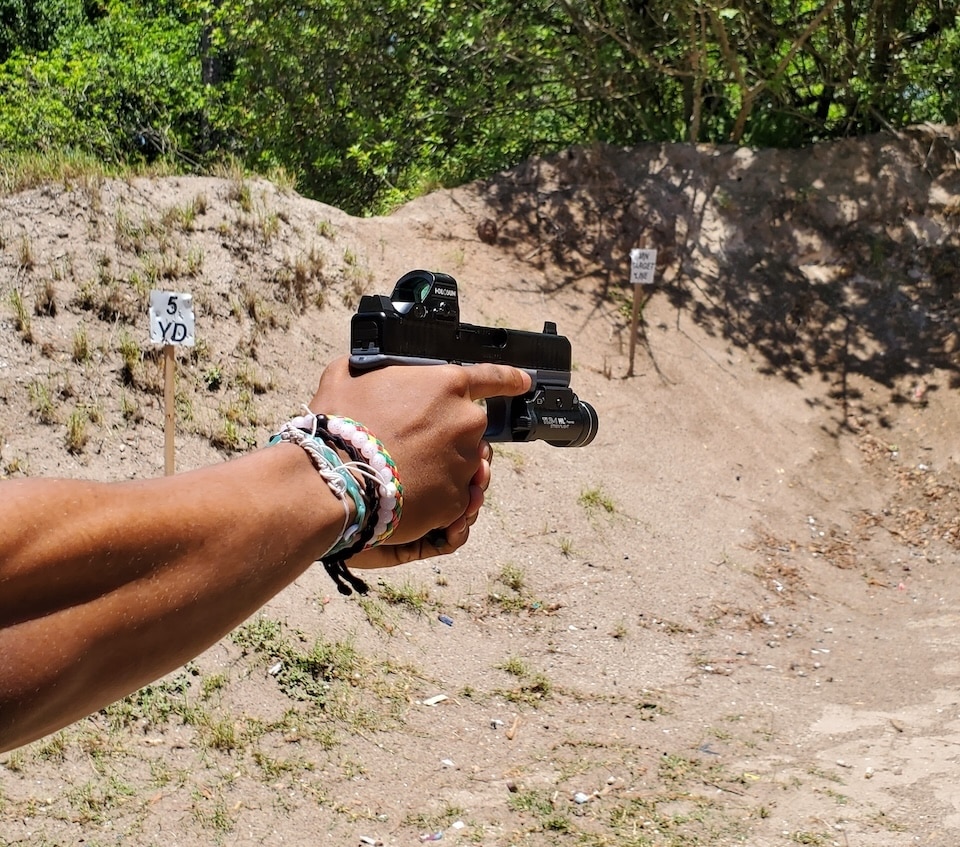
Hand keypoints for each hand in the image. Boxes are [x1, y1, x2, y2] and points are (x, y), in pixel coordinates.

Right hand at [309, 357, 529, 545]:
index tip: (524, 383)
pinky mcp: (459, 498)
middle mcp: (466, 421)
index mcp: (446, 384)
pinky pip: (454, 495)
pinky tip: (408, 493)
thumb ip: (368, 368)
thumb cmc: (341, 426)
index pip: (492, 377)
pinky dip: (435, 496)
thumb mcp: (346, 376)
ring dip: (440, 466)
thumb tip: (363, 368)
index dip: (509, 379)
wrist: (338, 480)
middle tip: (413, 445)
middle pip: (470, 427)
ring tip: (405, 472)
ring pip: (463, 462)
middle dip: (448, 434)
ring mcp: (466, 461)